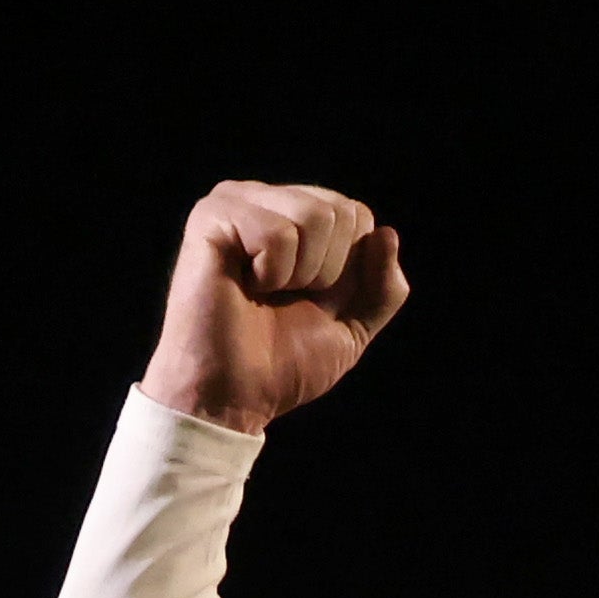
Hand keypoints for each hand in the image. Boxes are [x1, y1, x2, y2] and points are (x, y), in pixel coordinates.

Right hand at [141, 179, 406, 432]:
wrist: (230, 398)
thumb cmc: (281, 365)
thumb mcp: (352, 330)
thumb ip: (384, 289)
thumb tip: (385, 233)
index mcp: (298, 218)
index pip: (359, 215)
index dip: (350, 270)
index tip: (311, 300)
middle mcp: (267, 200)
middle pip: (341, 211)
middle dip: (327, 271)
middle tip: (282, 298)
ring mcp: (237, 202)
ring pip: (315, 216)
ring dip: (299, 273)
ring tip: (262, 293)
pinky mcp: (212, 216)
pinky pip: (278, 232)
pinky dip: (271, 274)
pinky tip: (243, 287)